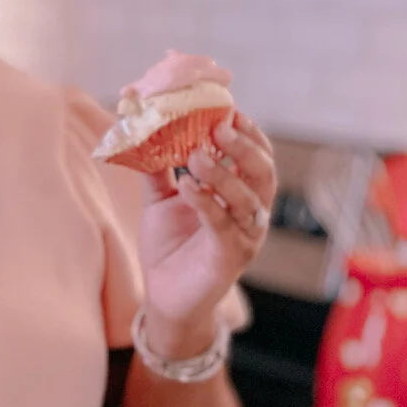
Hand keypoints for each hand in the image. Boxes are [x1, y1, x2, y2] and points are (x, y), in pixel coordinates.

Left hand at [138, 112, 276, 346]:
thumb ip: (158, 168)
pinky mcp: (230, 257)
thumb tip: (143, 130)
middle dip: (243, 147)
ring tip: (196, 155)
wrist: (164, 295)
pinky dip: (206, 203)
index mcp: (241, 194)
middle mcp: (251, 213)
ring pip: (247, 198)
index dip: (247, 133)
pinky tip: (187, 186)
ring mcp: (245, 236)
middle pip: (263, 173)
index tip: (228, 111)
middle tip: (219, 127)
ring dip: (223, 173)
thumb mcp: (162, 199)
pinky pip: (223, 225)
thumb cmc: (170, 245)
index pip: (256, 157)